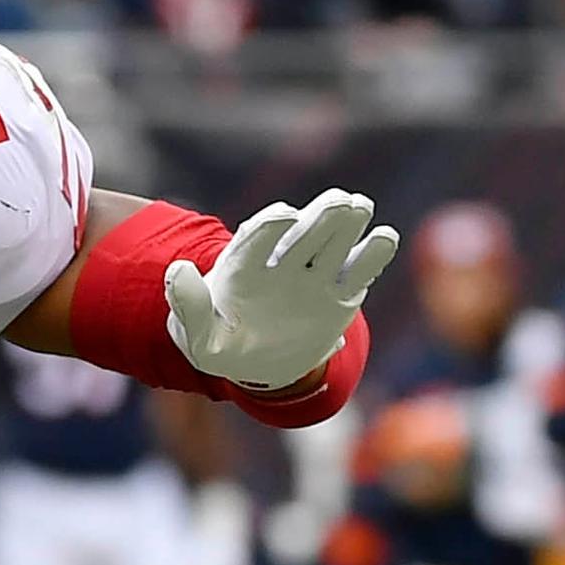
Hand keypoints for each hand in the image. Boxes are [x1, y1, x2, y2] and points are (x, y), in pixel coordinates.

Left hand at [163, 189, 399, 391]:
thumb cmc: (220, 343)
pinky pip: (357, 272)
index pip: (257, 240)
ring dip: (345, 224)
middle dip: (318, 217)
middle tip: (339, 202)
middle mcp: (281, 264)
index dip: (270, 227)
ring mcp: (312, 277)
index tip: (286, 218)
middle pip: (301, 234)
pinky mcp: (338, 295)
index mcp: (244, 267)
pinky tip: (386, 237)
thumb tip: (177, 270)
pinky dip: (372, 255)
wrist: (253, 362)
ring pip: (332, 244)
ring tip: (360, 206)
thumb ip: (188, 306)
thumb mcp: (198, 336)